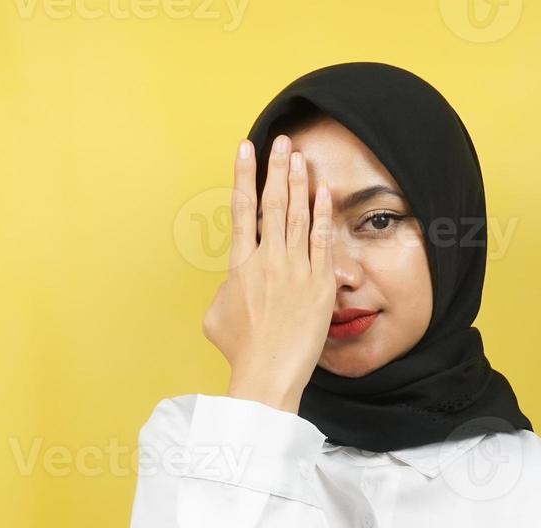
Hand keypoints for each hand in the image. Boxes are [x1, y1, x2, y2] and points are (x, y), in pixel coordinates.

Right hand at [202, 133, 335, 414]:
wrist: (268, 373)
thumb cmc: (240, 350)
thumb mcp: (217, 315)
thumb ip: (227, 288)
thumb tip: (235, 282)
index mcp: (240, 265)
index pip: (242, 209)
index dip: (244, 175)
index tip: (246, 149)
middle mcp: (269, 259)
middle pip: (273, 203)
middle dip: (277, 168)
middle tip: (282, 141)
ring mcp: (297, 269)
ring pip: (299, 215)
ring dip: (299, 182)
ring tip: (301, 155)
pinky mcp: (320, 283)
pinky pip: (323, 240)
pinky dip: (323, 213)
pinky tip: (324, 191)